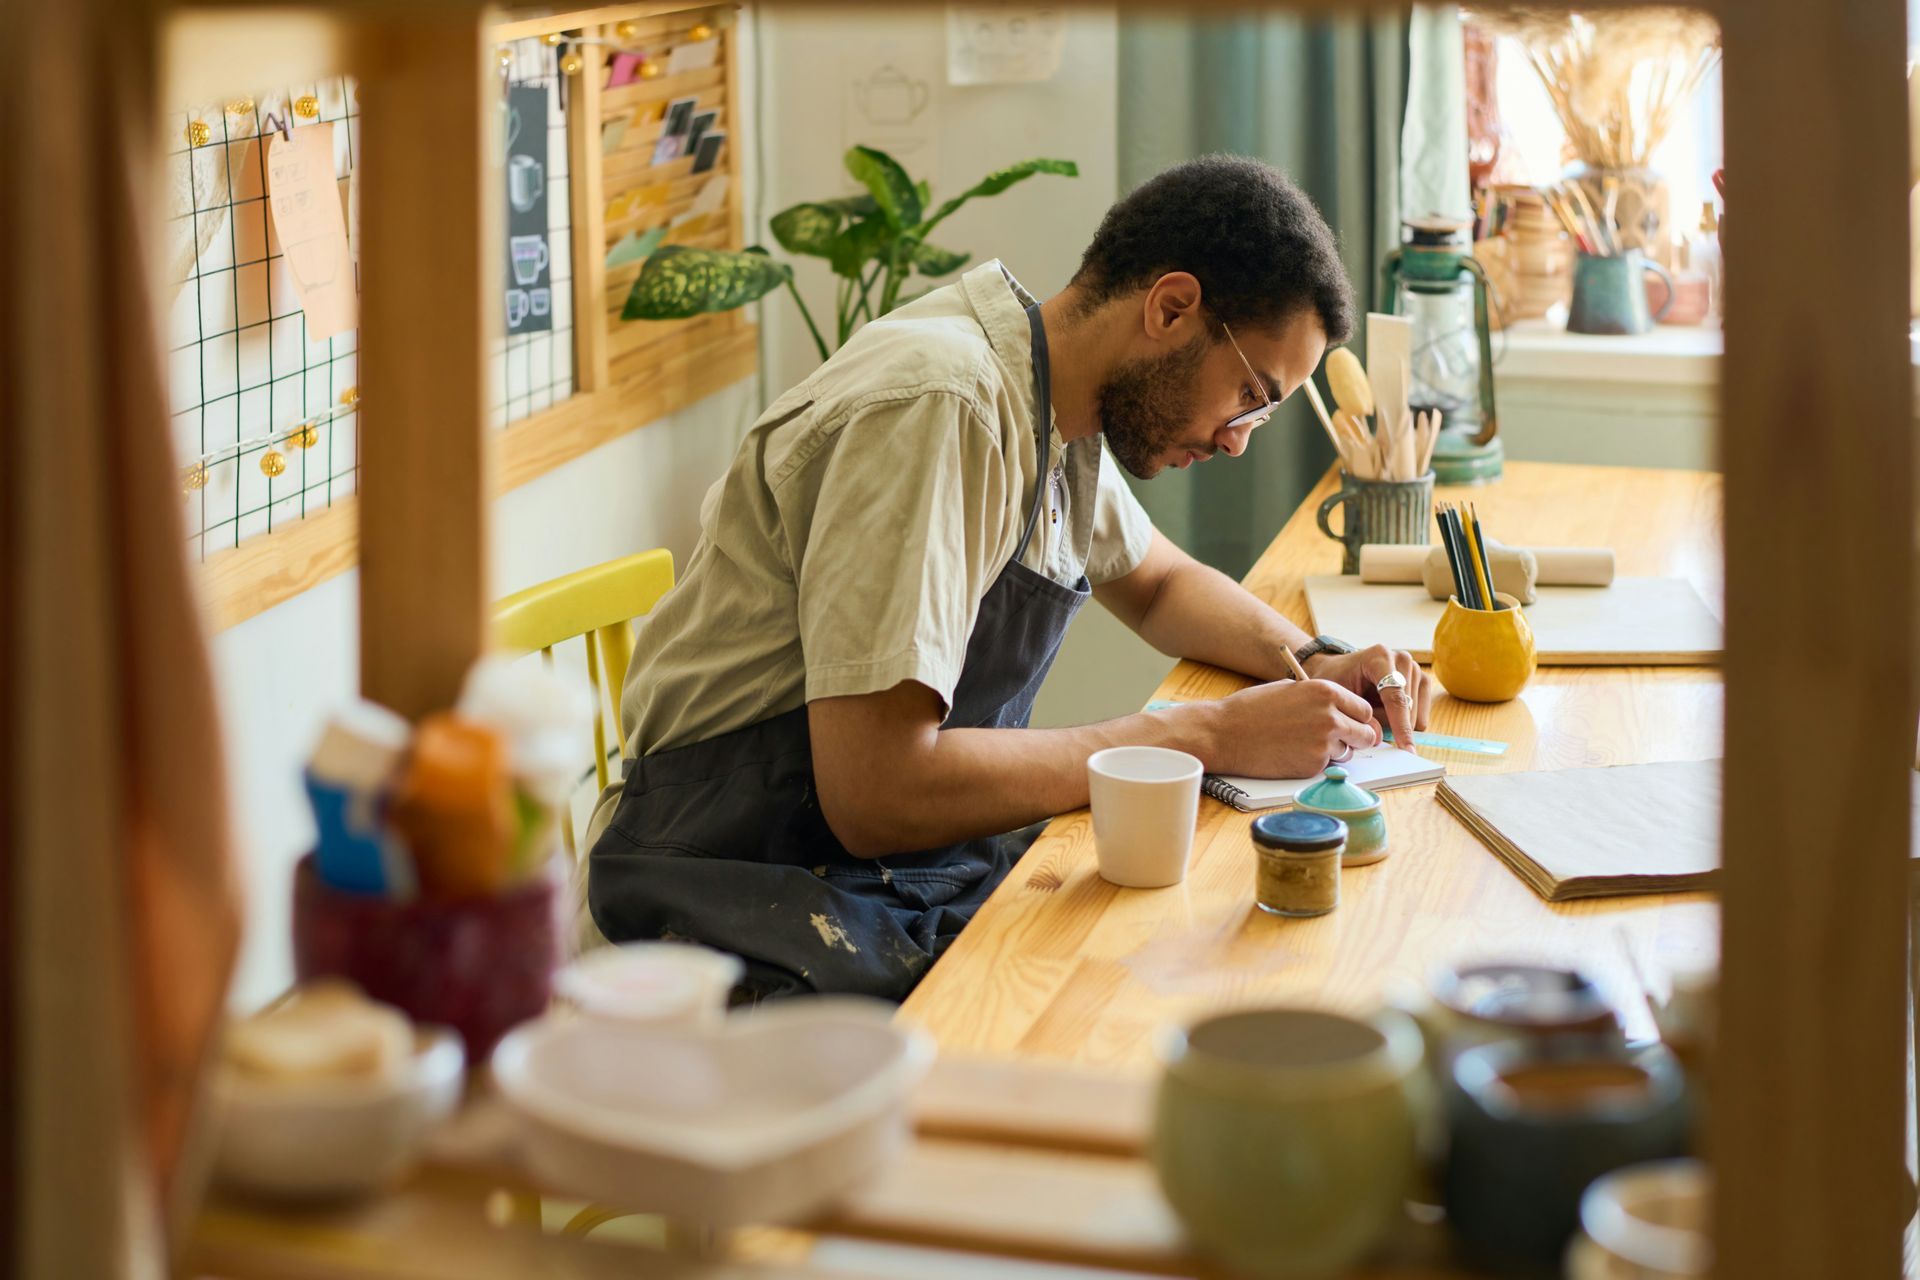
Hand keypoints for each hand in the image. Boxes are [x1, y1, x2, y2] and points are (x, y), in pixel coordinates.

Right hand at [1206, 678, 1379, 779]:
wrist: (1224, 734)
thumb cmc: (1252, 709)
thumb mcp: (1290, 689)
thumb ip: (1320, 698)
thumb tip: (1341, 710)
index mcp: (1326, 692)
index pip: (1364, 710)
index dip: (1358, 718)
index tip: (1351, 723)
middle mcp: (1330, 717)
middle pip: (1366, 734)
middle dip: (1356, 738)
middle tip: (1340, 739)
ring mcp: (1323, 744)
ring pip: (1348, 752)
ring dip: (1335, 751)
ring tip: (1305, 744)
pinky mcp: (1312, 766)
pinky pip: (1326, 766)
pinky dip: (1314, 762)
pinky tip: (1292, 753)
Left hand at [1301, 644, 1433, 744]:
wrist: (1340, 669)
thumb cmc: (1336, 682)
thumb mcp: (1340, 698)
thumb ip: (1360, 717)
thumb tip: (1381, 738)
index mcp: (1379, 657)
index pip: (1395, 698)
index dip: (1401, 726)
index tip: (1406, 749)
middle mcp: (1401, 659)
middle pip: (1407, 709)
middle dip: (1390, 725)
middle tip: (1366, 721)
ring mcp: (1415, 668)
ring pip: (1415, 715)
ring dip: (1395, 723)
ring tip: (1374, 711)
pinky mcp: (1422, 680)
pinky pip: (1421, 716)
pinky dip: (1404, 722)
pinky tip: (1387, 712)